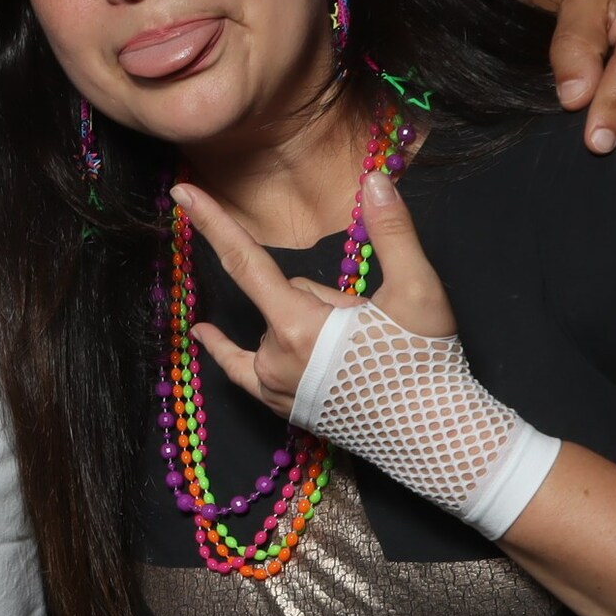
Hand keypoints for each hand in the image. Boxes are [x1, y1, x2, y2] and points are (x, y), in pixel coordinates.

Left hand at [175, 171, 453, 415]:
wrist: (434, 435)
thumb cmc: (427, 362)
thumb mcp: (419, 291)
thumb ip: (393, 231)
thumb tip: (375, 179)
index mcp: (299, 325)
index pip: (245, 261)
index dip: (213, 223)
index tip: (182, 193)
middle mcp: (275, 356)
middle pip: (286, 295)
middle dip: (325, 297)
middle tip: (371, 323)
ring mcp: (273, 384)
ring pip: (281, 327)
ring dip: (312, 326)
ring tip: (359, 352)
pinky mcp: (279, 405)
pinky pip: (241, 366)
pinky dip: (224, 348)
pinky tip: (201, 331)